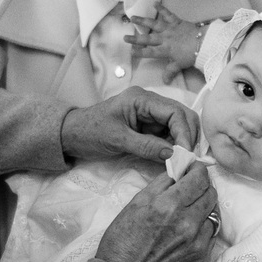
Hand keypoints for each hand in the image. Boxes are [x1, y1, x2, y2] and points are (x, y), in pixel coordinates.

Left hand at [61, 87, 199, 161]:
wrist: (72, 135)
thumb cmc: (90, 132)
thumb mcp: (117, 140)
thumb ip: (146, 146)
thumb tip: (174, 154)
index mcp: (142, 99)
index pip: (175, 111)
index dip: (184, 132)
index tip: (185, 154)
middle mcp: (150, 103)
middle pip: (182, 116)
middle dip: (188, 137)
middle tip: (187, 159)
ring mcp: (151, 115)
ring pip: (178, 127)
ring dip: (183, 143)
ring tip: (182, 162)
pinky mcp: (149, 128)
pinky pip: (169, 136)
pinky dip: (174, 147)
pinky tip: (174, 160)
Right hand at [95, 163, 217, 261]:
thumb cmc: (124, 237)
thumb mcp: (137, 201)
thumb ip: (162, 182)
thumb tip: (180, 170)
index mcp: (168, 204)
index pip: (199, 178)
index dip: (198, 169)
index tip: (193, 169)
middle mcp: (187, 222)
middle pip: (211, 192)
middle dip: (202, 185)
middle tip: (191, 187)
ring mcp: (197, 240)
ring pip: (214, 212)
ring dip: (204, 205)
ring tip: (189, 208)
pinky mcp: (201, 255)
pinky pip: (211, 231)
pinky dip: (203, 225)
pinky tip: (189, 227)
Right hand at [126, 3, 205, 83]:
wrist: (205, 43)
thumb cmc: (192, 55)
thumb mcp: (181, 65)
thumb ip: (171, 71)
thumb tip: (164, 81)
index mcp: (165, 50)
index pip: (150, 52)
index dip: (140, 52)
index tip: (130, 52)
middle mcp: (165, 39)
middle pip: (148, 39)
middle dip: (136, 38)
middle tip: (125, 37)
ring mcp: (170, 29)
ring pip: (154, 24)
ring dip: (143, 21)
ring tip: (132, 17)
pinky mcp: (177, 21)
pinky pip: (168, 14)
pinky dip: (161, 8)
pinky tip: (154, 3)